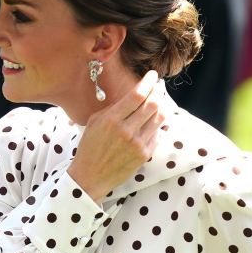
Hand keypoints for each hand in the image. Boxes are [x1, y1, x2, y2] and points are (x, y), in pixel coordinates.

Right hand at [68, 70, 164, 201]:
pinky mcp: (144, 155)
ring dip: (162, 107)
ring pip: (159, 118)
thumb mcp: (95, 122)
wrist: (90, 177)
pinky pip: (157, 134)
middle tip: (158, 87)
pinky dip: (157, 126)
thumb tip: (133, 96)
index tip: (152, 75)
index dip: (148, 82)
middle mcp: (126, 131)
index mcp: (112, 120)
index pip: (137, 95)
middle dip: (158, 92)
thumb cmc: (90, 148)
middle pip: (152, 104)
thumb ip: (113, 108)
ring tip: (159, 102)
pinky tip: (152, 122)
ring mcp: (137, 144)